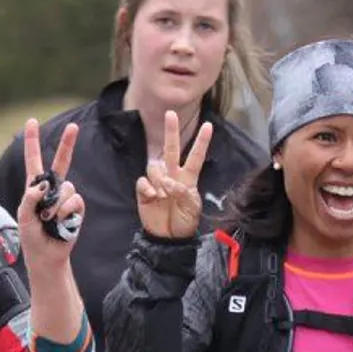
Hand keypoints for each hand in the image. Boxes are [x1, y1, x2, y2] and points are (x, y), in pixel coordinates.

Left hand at [16, 118, 85, 272]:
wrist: (46, 255)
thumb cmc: (31, 236)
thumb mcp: (24, 216)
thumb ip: (30, 198)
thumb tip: (43, 184)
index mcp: (34, 186)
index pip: (34, 159)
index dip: (33, 140)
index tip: (32, 121)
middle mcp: (52, 189)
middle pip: (62, 161)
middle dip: (68, 143)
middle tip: (73, 126)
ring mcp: (66, 198)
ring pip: (67, 187)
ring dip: (57, 206)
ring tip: (49, 221)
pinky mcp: (77, 209)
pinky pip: (75, 201)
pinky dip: (66, 212)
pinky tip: (61, 223)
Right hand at [137, 110, 212, 238]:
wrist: (168, 237)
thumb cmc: (184, 222)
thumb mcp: (192, 208)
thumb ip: (184, 194)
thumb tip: (171, 183)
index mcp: (188, 178)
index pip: (196, 156)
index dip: (201, 142)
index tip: (208, 125)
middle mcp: (173, 175)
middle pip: (171, 149)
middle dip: (171, 131)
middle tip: (170, 114)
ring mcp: (158, 182)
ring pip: (155, 166)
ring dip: (159, 178)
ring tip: (163, 194)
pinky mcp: (144, 190)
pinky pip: (143, 181)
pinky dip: (147, 187)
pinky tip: (152, 196)